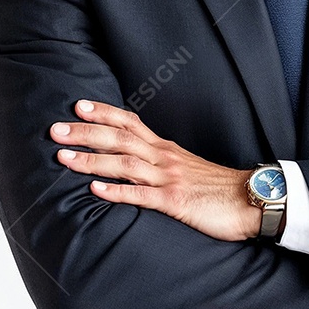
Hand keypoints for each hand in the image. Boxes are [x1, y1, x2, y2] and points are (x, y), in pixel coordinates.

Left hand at [51, 101, 260, 240]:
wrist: (253, 200)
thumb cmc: (219, 188)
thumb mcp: (187, 167)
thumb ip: (162, 162)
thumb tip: (135, 162)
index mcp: (166, 149)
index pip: (129, 122)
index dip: (103, 112)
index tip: (78, 105)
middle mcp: (164, 158)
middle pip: (119, 138)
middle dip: (85, 133)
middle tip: (56, 129)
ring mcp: (169, 179)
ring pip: (124, 164)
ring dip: (91, 159)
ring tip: (64, 158)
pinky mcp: (175, 202)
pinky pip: (141, 196)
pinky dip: (116, 191)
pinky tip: (95, 190)